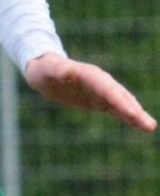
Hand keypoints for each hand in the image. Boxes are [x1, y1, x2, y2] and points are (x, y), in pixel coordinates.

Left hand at [24, 53, 155, 131]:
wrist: (45, 72)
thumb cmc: (45, 69)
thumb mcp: (49, 69)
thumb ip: (58, 70)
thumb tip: (64, 70)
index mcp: (89, 74)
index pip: (106, 88)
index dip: (119, 100)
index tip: (131, 113)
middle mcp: (100, 82)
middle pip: (119, 96)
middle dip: (133, 109)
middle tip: (148, 124)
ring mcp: (102, 91)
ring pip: (122, 103)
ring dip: (136, 115)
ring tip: (150, 126)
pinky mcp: (100, 100)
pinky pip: (117, 109)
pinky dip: (128, 117)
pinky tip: (140, 126)